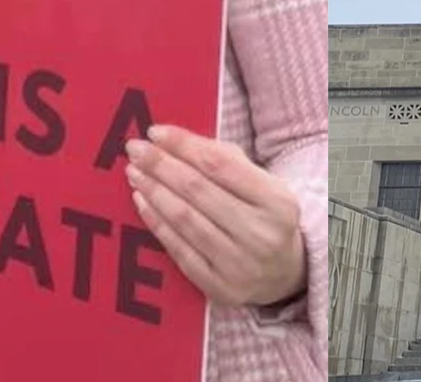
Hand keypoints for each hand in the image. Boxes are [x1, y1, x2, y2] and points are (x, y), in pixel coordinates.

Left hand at [125, 125, 304, 308]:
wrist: (285, 276)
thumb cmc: (266, 219)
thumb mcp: (264, 186)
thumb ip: (228, 161)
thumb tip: (175, 142)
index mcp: (277, 202)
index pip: (221, 164)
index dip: (184, 145)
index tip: (156, 131)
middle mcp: (260, 234)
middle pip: (198, 190)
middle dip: (161, 165)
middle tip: (136, 149)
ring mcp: (239, 264)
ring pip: (185, 220)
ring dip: (154, 192)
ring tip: (135, 173)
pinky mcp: (219, 288)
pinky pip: (179, 251)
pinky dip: (157, 224)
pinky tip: (142, 202)